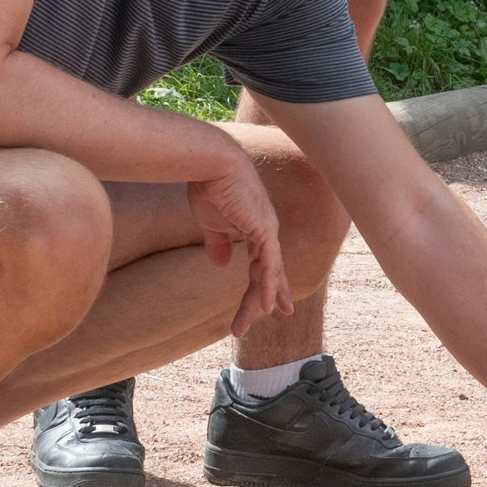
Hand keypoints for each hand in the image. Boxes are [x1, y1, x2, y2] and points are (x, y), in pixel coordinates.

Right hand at [184, 149, 290, 333]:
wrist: (211, 162)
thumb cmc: (209, 185)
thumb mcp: (211, 222)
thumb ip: (218, 243)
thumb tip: (222, 265)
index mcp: (255, 226)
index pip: (264, 260)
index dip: (268, 281)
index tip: (271, 302)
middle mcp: (266, 229)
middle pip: (268, 270)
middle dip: (270, 295)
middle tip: (278, 315)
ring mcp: (267, 229)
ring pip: (267, 273)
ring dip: (259, 300)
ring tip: (250, 324)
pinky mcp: (263, 229)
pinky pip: (269, 265)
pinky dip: (270, 286)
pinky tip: (269, 306)